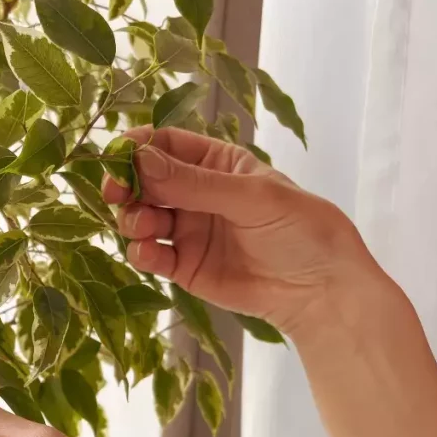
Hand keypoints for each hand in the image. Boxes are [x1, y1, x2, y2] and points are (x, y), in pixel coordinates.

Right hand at [103, 126, 382, 337]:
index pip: (167, 145)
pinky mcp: (183, 267)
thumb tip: (141, 160)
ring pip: (142, 217)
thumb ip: (193, 182)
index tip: (119, 156)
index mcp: (216, 164)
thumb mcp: (251, 197)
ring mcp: (188, 231)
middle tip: (116, 191)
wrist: (320, 291)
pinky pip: (150, 255)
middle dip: (126, 184)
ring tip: (144, 227)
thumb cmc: (300, 230)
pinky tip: (148, 253)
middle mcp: (196, 194)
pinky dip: (141, 252)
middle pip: (145, 181)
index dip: (139, 147)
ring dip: (133, 219)